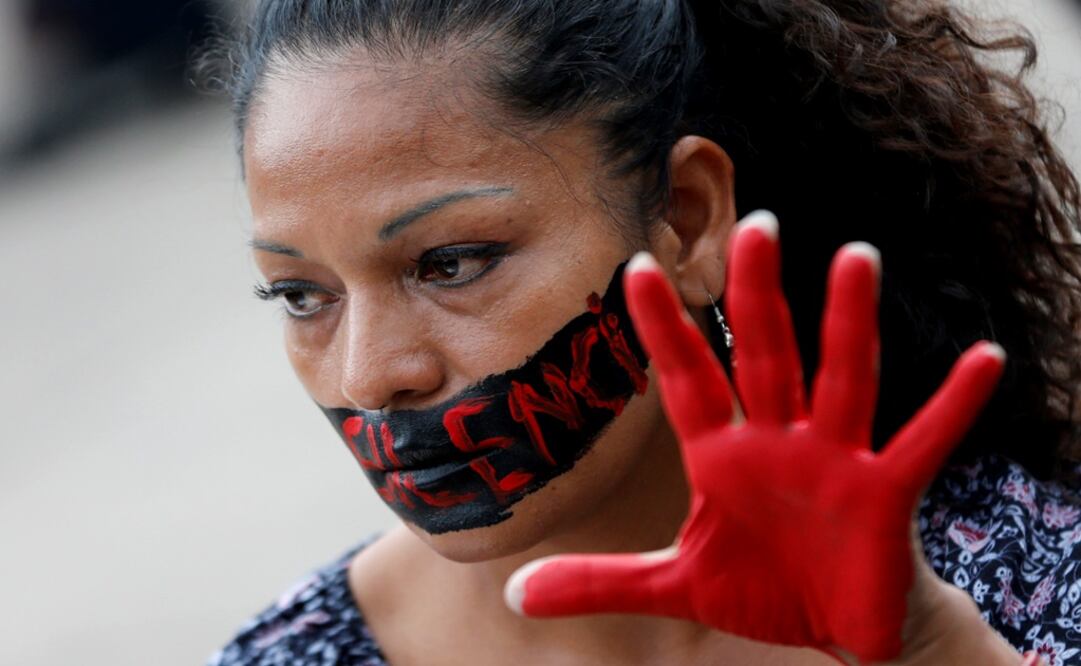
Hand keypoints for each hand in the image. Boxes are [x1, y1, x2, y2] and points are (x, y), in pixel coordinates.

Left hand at [504, 212, 1005, 662]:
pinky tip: (985, 360)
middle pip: (765, 354)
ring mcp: (835, 461)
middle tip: (754, 223)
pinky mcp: (887, 494)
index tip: (632, 264)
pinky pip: (923, 442)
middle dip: (757, 295)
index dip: (662, 328)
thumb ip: (600, 581)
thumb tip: (514, 593)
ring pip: (842, 379)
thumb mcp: (675, 585)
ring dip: (849, 323)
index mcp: (722, 455)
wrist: (838, 631)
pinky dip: (952, 406)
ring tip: (857, 255)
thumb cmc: (762, 589)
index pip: (688, 379)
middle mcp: (778, 442)